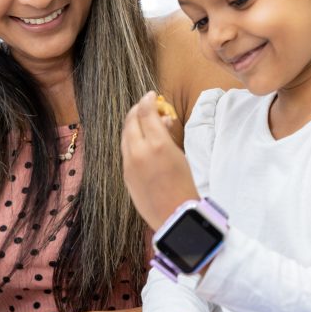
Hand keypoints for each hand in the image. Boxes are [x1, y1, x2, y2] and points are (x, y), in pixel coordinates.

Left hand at [121, 91, 199, 229]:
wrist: (175, 217)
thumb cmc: (185, 186)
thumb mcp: (180, 155)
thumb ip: (168, 134)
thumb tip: (163, 120)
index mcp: (157, 145)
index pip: (146, 113)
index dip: (148, 101)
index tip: (151, 95)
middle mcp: (138, 152)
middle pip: (131, 122)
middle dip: (137, 111)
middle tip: (145, 106)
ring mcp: (129, 164)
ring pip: (125, 136)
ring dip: (132, 125)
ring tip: (143, 123)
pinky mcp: (125, 176)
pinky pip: (125, 152)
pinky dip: (131, 141)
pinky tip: (140, 142)